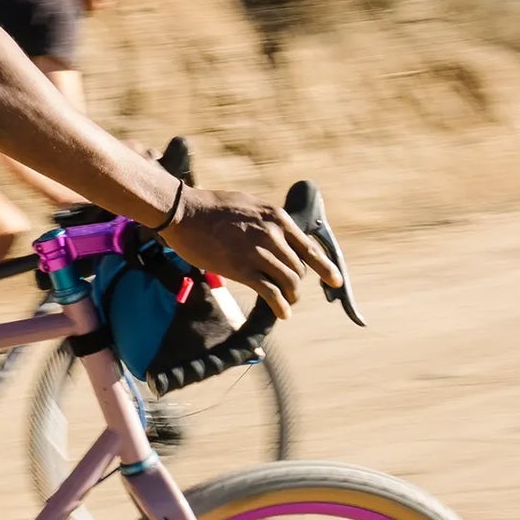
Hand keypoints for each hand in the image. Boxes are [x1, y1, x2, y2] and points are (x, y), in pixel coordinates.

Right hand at [162, 188, 342, 319]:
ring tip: (286, 303)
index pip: (309, 248)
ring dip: (290, 296)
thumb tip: (280, 236)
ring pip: (289, 283)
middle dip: (296, 282)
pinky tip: (282, 314)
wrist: (184, 212)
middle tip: (288, 290)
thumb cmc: (211, 207)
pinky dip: (281, 307)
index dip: (325, 267)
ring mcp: (258, 253)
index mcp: (277, 218)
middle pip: (299, 269)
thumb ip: (268, 222)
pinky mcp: (242, 270)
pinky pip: (272, 294)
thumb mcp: (249, 206)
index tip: (336, 281)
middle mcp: (273, 235)